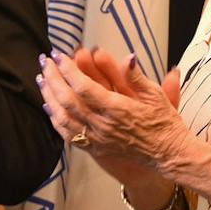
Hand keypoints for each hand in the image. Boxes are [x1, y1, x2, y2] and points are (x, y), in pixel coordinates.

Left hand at [37, 48, 191, 174]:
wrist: (168, 154)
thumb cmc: (164, 122)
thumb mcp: (155, 94)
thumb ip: (136, 76)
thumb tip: (128, 58)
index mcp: (118, 109)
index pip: (84, 87)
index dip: (68, 70)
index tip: (59, 55)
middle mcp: (104, 125)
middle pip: (68, 100)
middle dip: (53, 78)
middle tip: (45, 61)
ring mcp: (97, 139)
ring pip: (63, 118)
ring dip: (49, 97)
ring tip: (42, 79)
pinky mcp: (95, 148)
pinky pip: (68, 134)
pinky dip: (55, 119)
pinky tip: (49, 106)